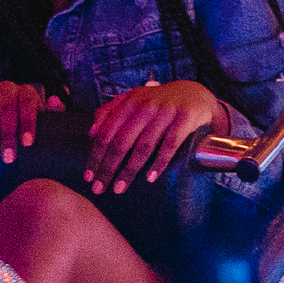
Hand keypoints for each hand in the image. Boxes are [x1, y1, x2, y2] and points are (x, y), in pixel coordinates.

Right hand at [0, 81, 64, 161]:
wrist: (0, 119)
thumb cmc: (23, 124)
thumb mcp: (41, 121)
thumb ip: (52, 114)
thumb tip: (54, 100)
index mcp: (26, 92)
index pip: (28, 102)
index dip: (27, 122)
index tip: (27, 143)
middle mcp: (7, 87)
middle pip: (7, 105)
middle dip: (8, 133)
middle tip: (8, 156)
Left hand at [84, 79, 224, 194]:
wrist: (195, 93)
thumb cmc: (157, 102)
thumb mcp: (132, 100)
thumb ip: (109, 112)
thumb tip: (91, 134)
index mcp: (128, 103)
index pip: (106, 133)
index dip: (95, 156)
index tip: (88, 177)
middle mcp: (144, 107)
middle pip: (121, 142)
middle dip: (108, 168)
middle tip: (99, 189)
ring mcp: (165, 112)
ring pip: (143, 146)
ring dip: (129, 170)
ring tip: (119, 188)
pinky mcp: (185, 118)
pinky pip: (170, 144)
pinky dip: (159, 162)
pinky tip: (150, 178)